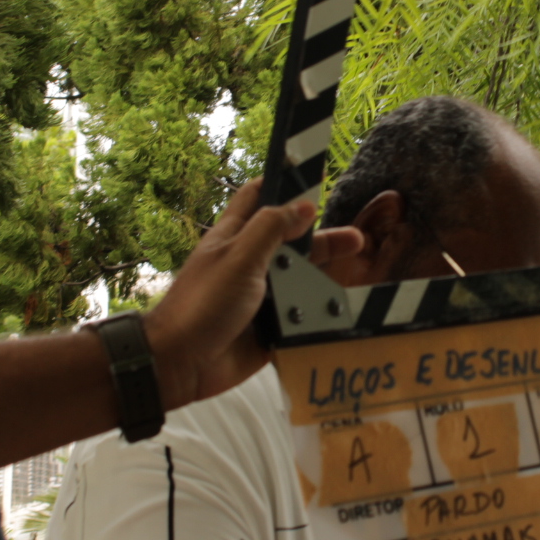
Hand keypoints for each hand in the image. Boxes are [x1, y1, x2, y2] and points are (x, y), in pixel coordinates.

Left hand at [142, 180, 363, 408]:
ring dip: (325, 278)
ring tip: (358, 277)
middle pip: (292, 243)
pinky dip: (320, 313)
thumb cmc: (204, 303)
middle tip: (356, 240)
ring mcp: (261, 297)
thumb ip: (271, 228)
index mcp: (235, 237)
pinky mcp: (271, 328)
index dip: (285, 183)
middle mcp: (250, 263)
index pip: (258, 197)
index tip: (318, 175)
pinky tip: (347, 312)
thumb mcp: (239, 257)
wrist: (181, 365)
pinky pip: (301, 317)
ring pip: (301, 281)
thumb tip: (304, 207)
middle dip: (323, 239)